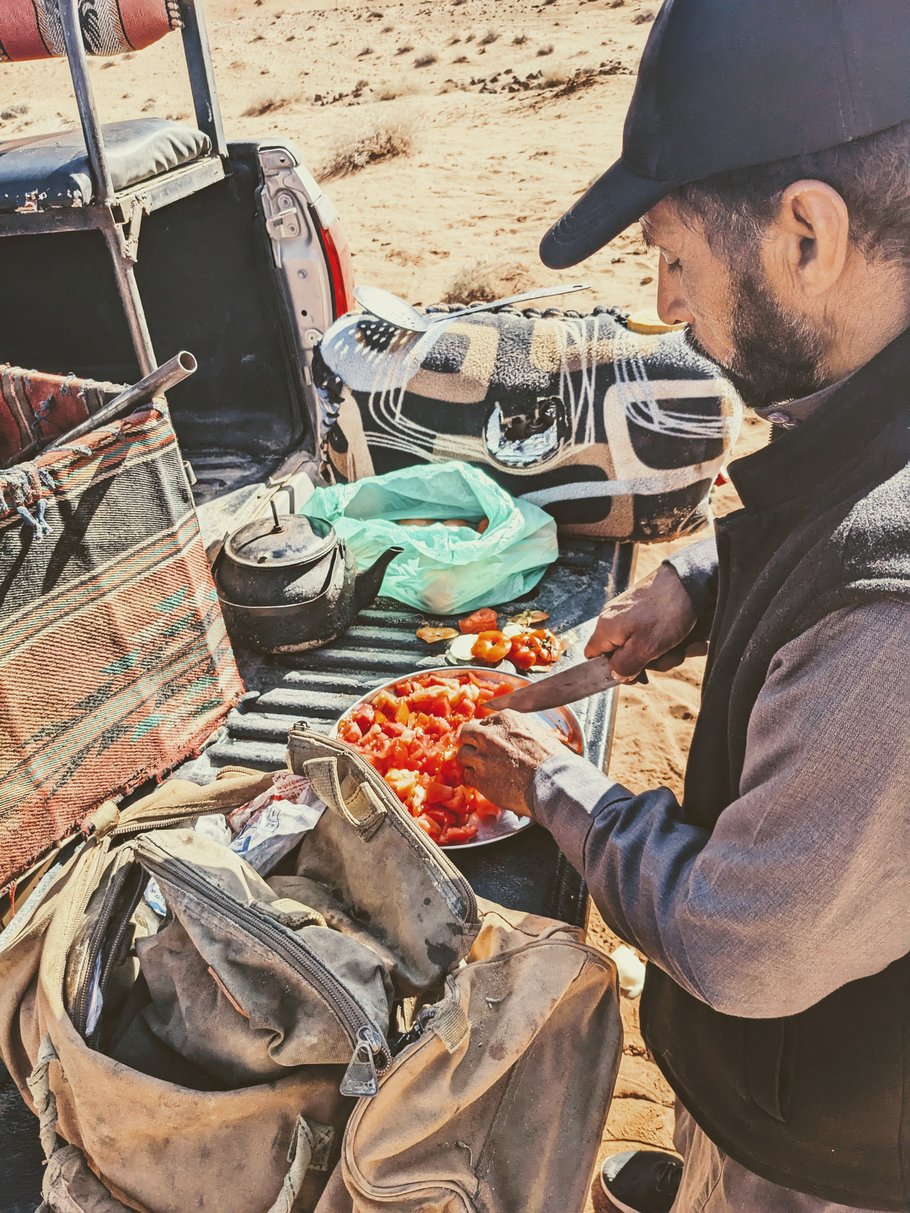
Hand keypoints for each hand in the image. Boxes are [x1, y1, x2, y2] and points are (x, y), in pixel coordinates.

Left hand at [458, 711, 566, 816]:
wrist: (552, 782)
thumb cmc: (553, 759)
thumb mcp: (539, 732)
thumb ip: (520, 730)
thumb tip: (519, 735)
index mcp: (505, 720)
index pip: (485, 722)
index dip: (488, 734)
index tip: (491, 742)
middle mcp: (489, 734)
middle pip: (467, 733)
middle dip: (471, 742)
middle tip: (479, 753)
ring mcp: (482, 756)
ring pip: (463, 754)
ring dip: (471, 762)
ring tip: (483, 770)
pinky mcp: (479, 777)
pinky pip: (467, 775)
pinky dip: (475, 779)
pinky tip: (487, 783)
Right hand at [584, 561, 704, 678]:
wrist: (689, 580)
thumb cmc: (666, 611)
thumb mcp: (646, 647)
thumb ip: (625, 666)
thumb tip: (616, 676)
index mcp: (606, 627)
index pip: (592, 656)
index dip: (610, 669)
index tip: (633, 673)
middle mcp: (614, 619)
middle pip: (623, 654)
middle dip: (649, 662)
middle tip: (668, 656)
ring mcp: (630, 614)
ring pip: (643, 646)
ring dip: (666, 652)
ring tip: (682, 644)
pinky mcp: (645, 609)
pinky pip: (653, 633)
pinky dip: (670, 639)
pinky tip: (686, 637)